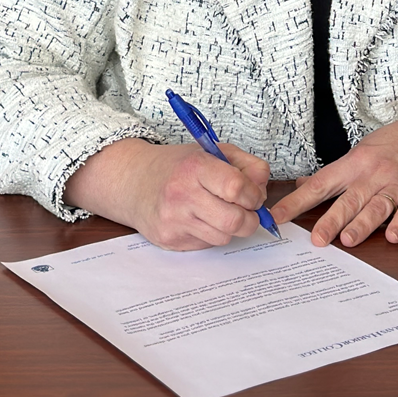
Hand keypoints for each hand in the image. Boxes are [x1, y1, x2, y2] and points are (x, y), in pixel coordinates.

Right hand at [64, 137, 270, 250]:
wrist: (134, 181)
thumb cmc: (179, 165)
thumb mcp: (212, 151)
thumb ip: (246, 164)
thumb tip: (264, 188)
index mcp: (195, 167)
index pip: (237, 188)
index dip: (254, 194)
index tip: (254, 194)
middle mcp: (182, 195)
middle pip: (234, 221)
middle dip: (250, 218)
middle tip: (247, 210)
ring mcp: (174, 221)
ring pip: (224, 237)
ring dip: (231, 228)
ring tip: (222, 211)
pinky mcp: (169, 240)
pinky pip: (206, 245)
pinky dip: (212, 234)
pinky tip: (201, 219)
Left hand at [270, 115, 397, 247]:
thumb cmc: (397, 144)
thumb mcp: (363, 151)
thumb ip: (335, 172)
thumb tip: (302, 183)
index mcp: (355, 163)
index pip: (321, 183)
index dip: (298, 201)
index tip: (277, 216)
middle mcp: (374, 173)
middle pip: (349, 199)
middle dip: (331, 220)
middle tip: (315, 239)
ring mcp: (397, 184)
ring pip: (376, 207)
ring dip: (362, 224)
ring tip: (348, 240)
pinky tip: (393, 236)